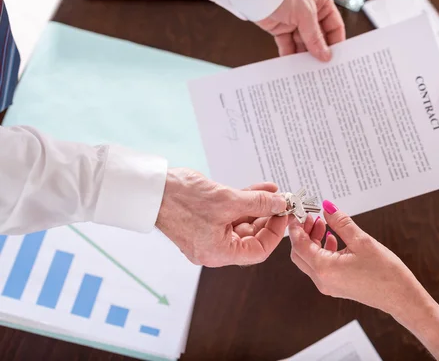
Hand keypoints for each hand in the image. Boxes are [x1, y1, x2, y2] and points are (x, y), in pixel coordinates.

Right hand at [155, 168, 287, 266]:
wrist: (151, 188)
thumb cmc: (182, 199)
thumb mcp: (228, 200)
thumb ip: (258, 203)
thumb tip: (279, 204)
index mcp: (218, 253)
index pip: (257, 251)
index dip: (274, 234)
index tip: (283, 215)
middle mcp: (213, 249)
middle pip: (250, 237)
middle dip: (268, 217)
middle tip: (281, 202)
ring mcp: (208, 234)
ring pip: (242, 223)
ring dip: (258, 207)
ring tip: (272, 192)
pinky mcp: (204, 220)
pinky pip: (230, 215)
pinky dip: (244, 203)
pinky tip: (259, 190)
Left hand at [256, 0, 345, 61]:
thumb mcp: (306, 15)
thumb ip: (315, 37)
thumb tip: (325, 55)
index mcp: (321, 2)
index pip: (334, 25)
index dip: (335, 42)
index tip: (336, 58)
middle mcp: (310, 12)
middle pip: (318, 37)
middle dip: (319, 51)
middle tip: (322, 67)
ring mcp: (295, 21)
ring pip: (303, 43)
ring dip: (304, 55)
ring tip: (308, 69)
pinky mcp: (281, 28)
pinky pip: (288, 45)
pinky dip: (290, 54)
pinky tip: (293, 65)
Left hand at [288, 200, 430, 319]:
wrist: (400, 297)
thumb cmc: (384, 272)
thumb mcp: (362, 241)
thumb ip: (341, 223)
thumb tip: (327, 207)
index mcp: (325, 268)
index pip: (299, 244)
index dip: (296, 226)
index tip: (299, 212)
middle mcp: (322, 280)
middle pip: (299, 253)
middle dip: (302, 233)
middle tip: (311, 216)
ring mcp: (328, 285)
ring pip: (309, 259)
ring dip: (312, 240)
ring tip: (323, 224)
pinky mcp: (336, 286)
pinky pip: (320, 266)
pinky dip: (321, 250)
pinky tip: (332, 238)